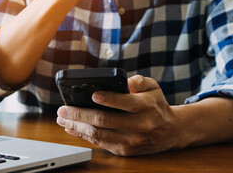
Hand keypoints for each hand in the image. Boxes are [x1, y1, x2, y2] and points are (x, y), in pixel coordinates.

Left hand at [56, 75, 183, 155]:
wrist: (170, 132)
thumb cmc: (155, 105)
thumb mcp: (154, 88)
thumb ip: (140, 81)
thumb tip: (127, 81)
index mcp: (146, 107)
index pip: (125, 103)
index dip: (109, 99)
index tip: (93, 95)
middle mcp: (139, 125)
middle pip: (105, 120)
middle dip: (80, 115)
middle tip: (62, 109)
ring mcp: (131, 140)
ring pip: (98, 134)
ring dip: (76, 127)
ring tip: (62, 119)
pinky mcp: (124, 150)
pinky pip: (100, 143)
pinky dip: (83, 136)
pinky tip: (72, 128)